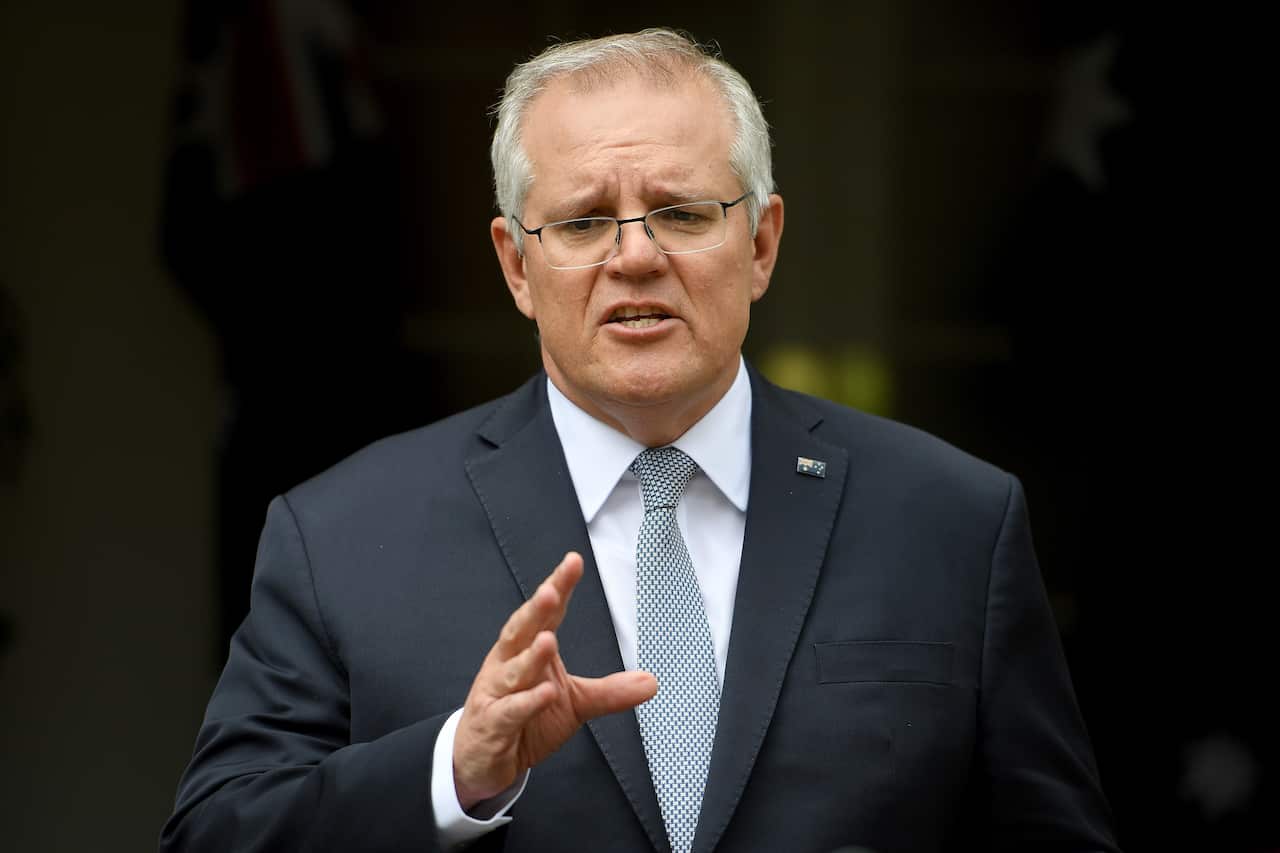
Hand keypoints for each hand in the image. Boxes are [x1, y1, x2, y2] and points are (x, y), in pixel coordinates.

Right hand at [452, 552, 656, 809]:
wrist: (482, 761)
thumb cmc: (525, 721)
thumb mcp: (575, 703)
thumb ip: (610, 691)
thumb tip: (652, 682)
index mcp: (526, 650)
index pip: (546, 614)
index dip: (558, 586)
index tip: (573, 561)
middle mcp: (507, 664)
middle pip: (521, 631)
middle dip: (535, 610)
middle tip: (550, 590)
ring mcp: (495, 693)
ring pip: (513, 670)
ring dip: (530, 656)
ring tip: (548, 640)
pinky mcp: (492, 724)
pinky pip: (510, 711)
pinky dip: (526, 702)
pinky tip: (543, 692)